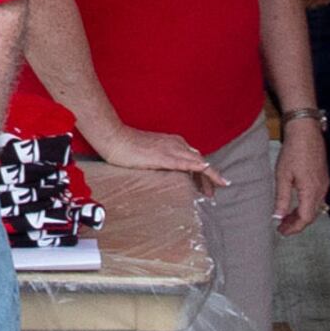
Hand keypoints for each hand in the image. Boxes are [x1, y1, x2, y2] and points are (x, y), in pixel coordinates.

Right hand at [78, 118, 213, 182]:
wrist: (114, 138)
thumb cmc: (127, 146)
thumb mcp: (149, 153)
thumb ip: (161, 161)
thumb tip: (167, 175)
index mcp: (173, 143)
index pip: (195, 158)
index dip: (204, 172)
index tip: (207, 185)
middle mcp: (176, 144)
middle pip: (200, 161)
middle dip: (210, 177)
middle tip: (212, 193)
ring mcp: (170, 150)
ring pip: (197, 162)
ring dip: (209, 176)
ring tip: (214, 189)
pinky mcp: (163, 157)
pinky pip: (184, 163)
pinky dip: (197, 167)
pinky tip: (205, 171)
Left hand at [273, 124, 327, 235]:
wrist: (306, 132)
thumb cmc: (293, 152)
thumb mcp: (283, 176)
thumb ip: (282, 198)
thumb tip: (278, 216)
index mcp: (311, 191)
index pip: (305, 218)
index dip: (294, 228)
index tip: (282, 231)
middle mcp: (321, 190)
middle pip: (312, 215)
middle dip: (297, 224)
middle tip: (282, 227)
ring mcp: (324, 184)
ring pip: (315, 207)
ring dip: (302, 215)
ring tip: (286, 218)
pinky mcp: (323, 178)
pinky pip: (317, 198)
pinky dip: (307, 205)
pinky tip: (296, 203)